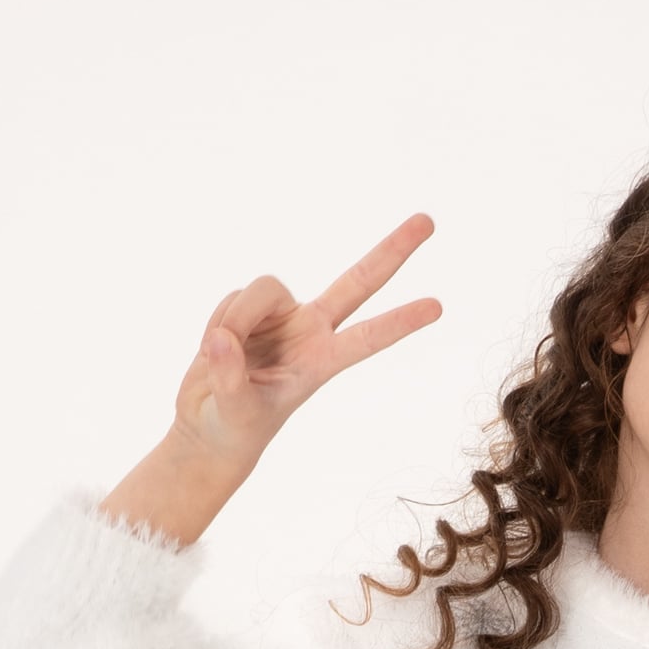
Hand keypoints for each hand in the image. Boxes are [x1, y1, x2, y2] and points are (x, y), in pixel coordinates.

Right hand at [173, 212, 443, 470]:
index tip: (437, 308)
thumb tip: (222, 338)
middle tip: (429, 221)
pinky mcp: (251, 307)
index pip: (367, 338)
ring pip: (261, 288)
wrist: (210, 423)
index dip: (399, 323)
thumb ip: (230, 377)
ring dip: (234, 319)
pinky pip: (230, 298)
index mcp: (321, 362)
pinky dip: (216, 321)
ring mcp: (282, 315)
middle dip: (391, 252)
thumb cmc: (233, 427)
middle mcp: (310, 330)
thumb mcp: (235, 413)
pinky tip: (215, 346)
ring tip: (220, 355)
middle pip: (357, 282)